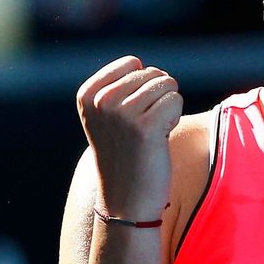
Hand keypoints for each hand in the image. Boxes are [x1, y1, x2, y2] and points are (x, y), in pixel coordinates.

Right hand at [76, 55, 182, 219]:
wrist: (126, 200)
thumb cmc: (125, 155)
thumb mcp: (108, 117)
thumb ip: (117, 87)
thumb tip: (140, 63)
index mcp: (87, 94)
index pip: (132, 63)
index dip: (142, 88)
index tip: (130, 117)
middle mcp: (101, 101)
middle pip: (153, 73)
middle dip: (157, 99)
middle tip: (143, 130)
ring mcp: (122, 113)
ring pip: (168, 85)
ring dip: (167, 110)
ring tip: (151, 135)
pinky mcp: (145, 126)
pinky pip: (176, 101)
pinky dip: (175, 119)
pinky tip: (160, 139)